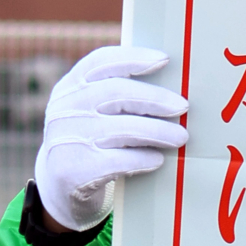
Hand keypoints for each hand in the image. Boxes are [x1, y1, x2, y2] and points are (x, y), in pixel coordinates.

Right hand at [34, 46, 188, 231]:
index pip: (100, 62)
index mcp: (71, 86)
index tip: (165, 59)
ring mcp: (65, 139)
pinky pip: (117, 160)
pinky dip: (143, 158)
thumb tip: (176, 81)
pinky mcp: (72, 170)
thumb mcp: (94, 111)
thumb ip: (119, 94)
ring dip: (158, 131)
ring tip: (181, 137)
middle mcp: (64, 109)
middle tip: (183, 106)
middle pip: (116, 93)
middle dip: (155, 98)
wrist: (61, 188)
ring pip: (121, 128)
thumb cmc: (93, 140)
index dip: (134, 57)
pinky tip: (158, 159)